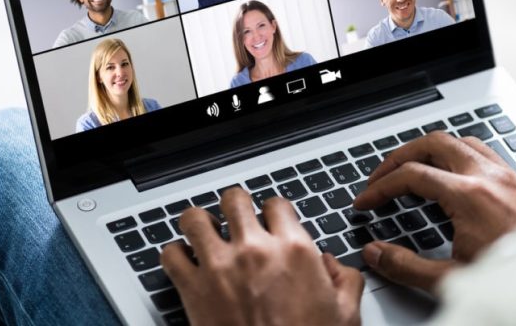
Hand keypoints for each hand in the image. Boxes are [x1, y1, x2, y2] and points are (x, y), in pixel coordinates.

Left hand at [162, 186, 363, 325]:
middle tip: (235, 220)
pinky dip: (174, 255)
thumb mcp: (345, 314)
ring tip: (204, 234)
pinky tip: (185, 262)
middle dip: (235, 207)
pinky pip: (170, 254)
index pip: (276, 205)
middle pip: (234, 200)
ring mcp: (220, 267)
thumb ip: (344, 280)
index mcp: (294, 251)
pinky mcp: (192, 288)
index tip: (268, 220)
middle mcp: (255, 251)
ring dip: (199, 224)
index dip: (272, 212)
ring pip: (195, 218)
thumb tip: (333, 265)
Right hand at [351, 131, 515, 291]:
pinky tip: (454, 175)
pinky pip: (484, 152)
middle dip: (399, 156)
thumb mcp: (453, 279)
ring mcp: (508, 177)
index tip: (366, 202)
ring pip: (460, 141)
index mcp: (470, 196)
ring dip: (431, 151)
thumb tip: (375, 252)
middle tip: (381, 176)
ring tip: (413, 168)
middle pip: (433, 143)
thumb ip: (406, 266)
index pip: (411, 175)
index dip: (379, 187)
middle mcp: (490, 178)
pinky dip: (459, 155)